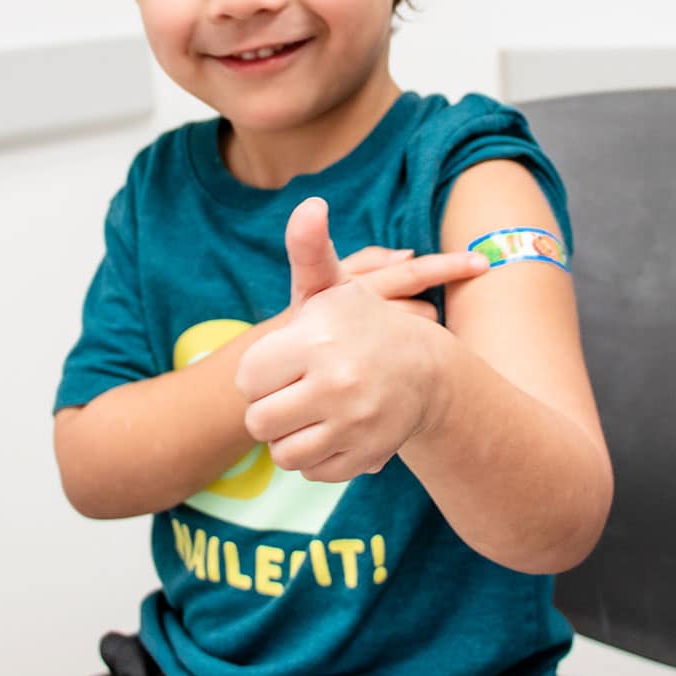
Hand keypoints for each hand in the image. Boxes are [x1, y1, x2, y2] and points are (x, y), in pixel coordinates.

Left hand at [235, 197, 487, 481]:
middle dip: (271, 407)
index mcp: (318, 342)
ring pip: (283, 453)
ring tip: (309, 411)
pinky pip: (312, 471)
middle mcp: (337, 385)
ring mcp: (354, 425)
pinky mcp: (366, 457)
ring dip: (291, 435)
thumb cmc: (362, 325)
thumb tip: (309, 204)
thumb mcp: (334, 287)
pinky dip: (317, 456)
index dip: (261, 371)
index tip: (284, 361)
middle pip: (260, 420)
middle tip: (293, 391)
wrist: (425, 371)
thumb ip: (310, 249)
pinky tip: (331, 430)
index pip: (249, 378)